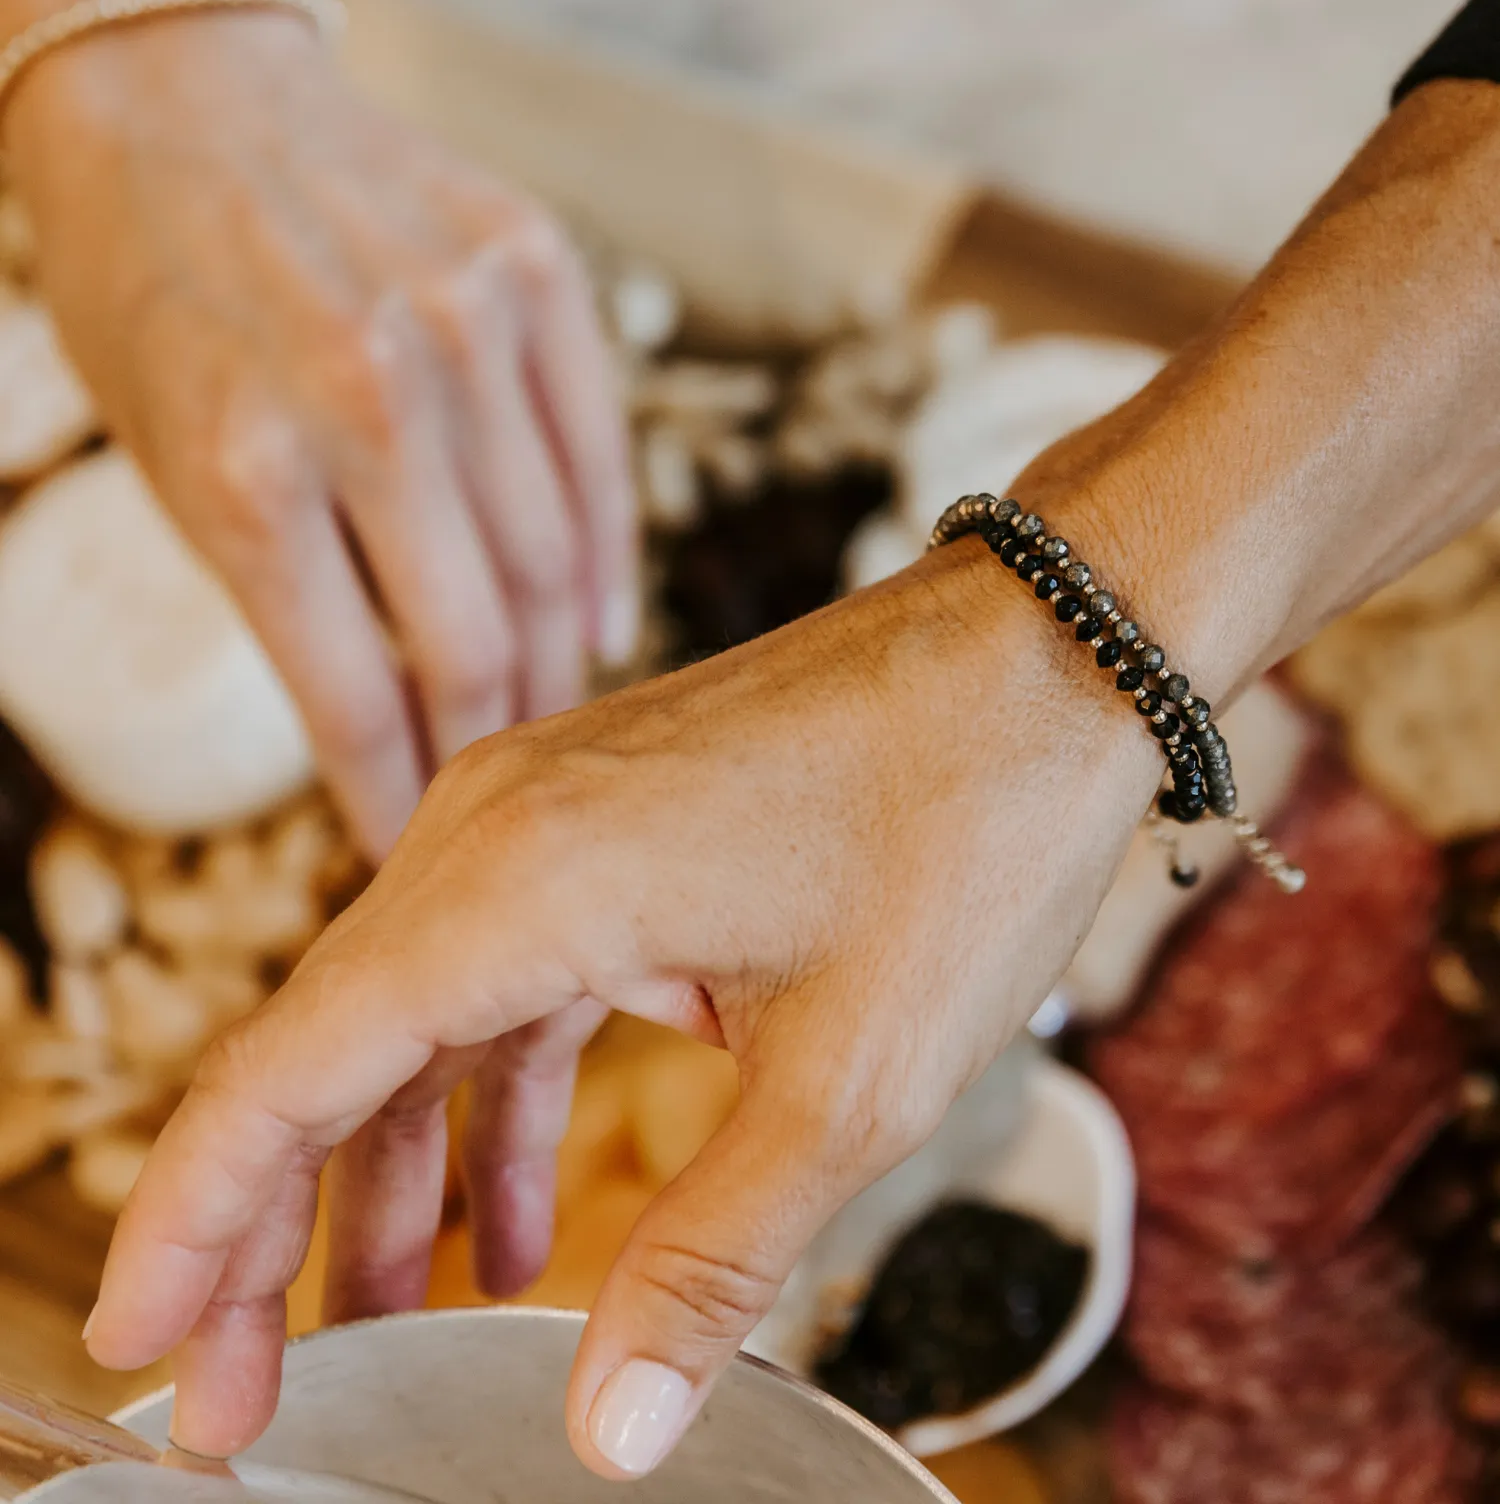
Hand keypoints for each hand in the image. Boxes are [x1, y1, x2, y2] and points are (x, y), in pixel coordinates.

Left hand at [7, 2, 636, 856]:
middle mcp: (370, 399)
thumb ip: (282, 588)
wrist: (181, 91)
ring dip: (557, 668)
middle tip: (497, 810)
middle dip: (489, 753)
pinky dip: (604, 554)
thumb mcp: (167, 455)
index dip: (392, 800)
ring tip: (555, 731)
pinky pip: (596, 453)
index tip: (411, 861)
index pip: (356, 698)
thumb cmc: (149, 291)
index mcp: (245, 469)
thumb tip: (396, 722)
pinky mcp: (536, 272)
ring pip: (555, 559)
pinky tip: (600, 617)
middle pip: (479, 643)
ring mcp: (468, 326)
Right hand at [84, 535, 1170, 1477]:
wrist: (1053, 653)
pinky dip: (490, 1098)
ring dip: (389, 1171)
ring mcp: (546, 812)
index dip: (201, 1218)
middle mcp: (496, 826)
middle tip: (248, 1395)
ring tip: (378, 1330)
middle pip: (327, 1043)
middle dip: (278, 1225)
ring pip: (411, 1016)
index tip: (155, 1345)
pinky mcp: (604, 822)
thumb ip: (713, 1260)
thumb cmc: (966, 823)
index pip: (293, 1065)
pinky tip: (509, 1226)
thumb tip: (609, 1429)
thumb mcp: (851, 1080)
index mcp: (522, 877)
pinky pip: (502, 976)